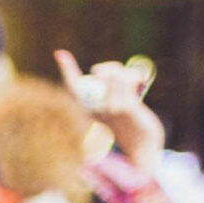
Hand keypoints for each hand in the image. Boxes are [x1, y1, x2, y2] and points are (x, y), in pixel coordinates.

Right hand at [55, 50, 163, 170]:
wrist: (143, 149)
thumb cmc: (130, 128)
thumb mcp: (118, 108)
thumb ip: (113, 91)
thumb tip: (106, 72)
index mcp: (89, 110)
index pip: (73, 87)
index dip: (67, 69)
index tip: (60, 53)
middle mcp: (95, 110)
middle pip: (100, 74)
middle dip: (110, 68)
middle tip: (122, 77)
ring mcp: (109, 109)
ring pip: (114, 74)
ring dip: (126, 73)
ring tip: (135, 82)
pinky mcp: (125, 109)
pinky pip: (126, 80)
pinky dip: (134, 76)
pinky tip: (140, 82)